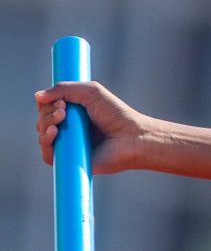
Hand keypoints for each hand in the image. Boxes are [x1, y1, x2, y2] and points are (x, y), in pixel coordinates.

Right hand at [35, 81, 152, 174]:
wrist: (133, 136)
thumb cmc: (115, 113)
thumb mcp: (89, 91)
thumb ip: (63, 88)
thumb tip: (37, 96)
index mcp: (73, 115)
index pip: (46, 109)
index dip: (46, 103)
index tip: (61, 99)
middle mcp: (70, 131)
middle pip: (42, 121)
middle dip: (47, 112)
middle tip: (64, 108)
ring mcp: (70, 146)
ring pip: (43, 136)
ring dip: (46, 123)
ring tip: (62, 116)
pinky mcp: (71, 161)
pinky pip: (48, 155)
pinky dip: (46, 142)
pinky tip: (54, 131)